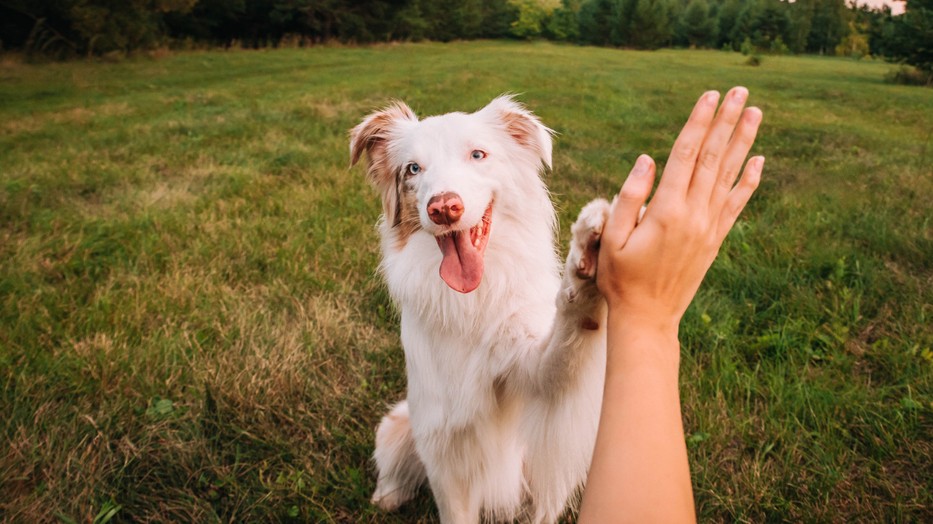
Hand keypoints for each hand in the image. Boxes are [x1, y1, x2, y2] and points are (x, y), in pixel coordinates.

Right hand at [596, 87, 763, 331]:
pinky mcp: (715, 239)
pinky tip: (758, 161)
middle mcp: (694, 214)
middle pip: (712, 158)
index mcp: (666, 210)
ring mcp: (709, 227)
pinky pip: (736, 204)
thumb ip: (629, 197)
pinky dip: (749, 181)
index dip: (698, 123)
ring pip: (729, 175)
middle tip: (740, 92)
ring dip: (743, 142)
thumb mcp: (612, 237)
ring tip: (755, 113)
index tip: (710, 96)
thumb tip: (648, 160)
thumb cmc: (621, 278)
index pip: (685, 155)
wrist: (648, 317)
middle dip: (726, 122)